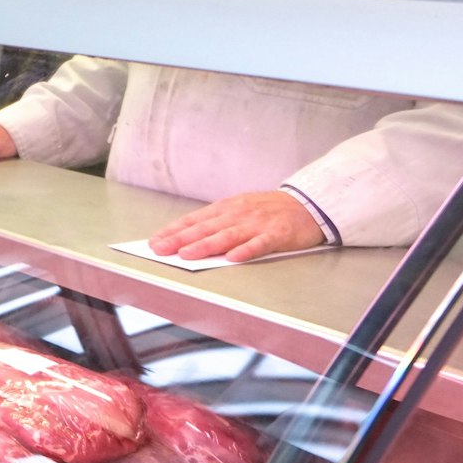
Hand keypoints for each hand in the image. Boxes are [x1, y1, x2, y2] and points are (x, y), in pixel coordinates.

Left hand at [148, 190, 325, 262]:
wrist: (307, 204)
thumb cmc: (268, 210)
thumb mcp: (239, 209)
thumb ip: (217, 223)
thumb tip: (187, 238)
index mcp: (227, 208)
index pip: (195, 220)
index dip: (174, 231)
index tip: (155, 241)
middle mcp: (239, 214)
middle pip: (206, 228)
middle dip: (180, 239)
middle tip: (160, 249)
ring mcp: (258, 223)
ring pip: (228, 235)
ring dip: (206, 245)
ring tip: (187, 254)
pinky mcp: (278, 234)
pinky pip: (260, 244)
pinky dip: (246, 250)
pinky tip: (233, 258)